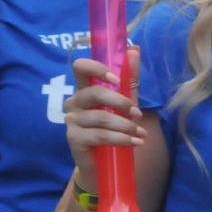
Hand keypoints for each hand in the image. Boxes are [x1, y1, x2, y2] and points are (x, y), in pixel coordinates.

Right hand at [64, 50, 143, 185]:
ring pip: (101, 117)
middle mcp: (74, 102)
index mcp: (85, 89)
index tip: (116, 78)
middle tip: (138, 114)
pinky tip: (135, 142)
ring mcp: (71, 120)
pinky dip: (121, 139)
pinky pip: (100, 135)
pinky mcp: (73, 138)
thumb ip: (129, 78)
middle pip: (95, 93)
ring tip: (140, 133)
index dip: (97, 68)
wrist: (104, 162)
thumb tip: (135, 49)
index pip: (80, 68)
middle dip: (120, 102)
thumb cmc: (114, 126)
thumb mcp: (125, 101)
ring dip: (126, 126)